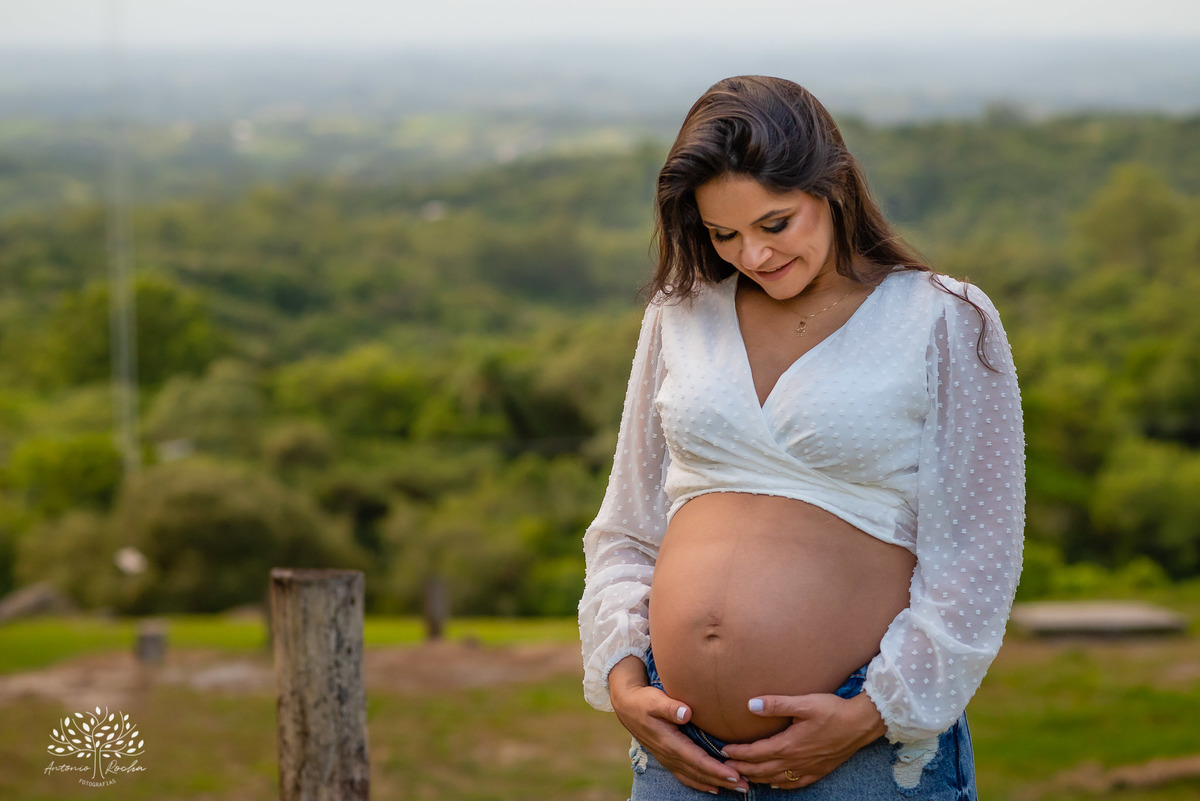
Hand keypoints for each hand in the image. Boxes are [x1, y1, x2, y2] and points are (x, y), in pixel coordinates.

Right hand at [608, 656, 749, 793]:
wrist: (627, 707)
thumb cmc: (644, 701)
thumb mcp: (655, 700)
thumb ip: (670, 707)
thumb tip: (686, 713)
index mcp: (670, 743)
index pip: (698, 761)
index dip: (716, 769)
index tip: (735, 774)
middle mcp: (670, 755)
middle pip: (700, 773)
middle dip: (723, 780)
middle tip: (746, 785)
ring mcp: (668, 759)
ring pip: (695, 777)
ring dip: (716, 783)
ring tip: (737, 788)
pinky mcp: (668, 758)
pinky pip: (686, 776)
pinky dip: (701, 783)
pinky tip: (713, 787)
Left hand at [719, 692, 885, 788]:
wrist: (861, 724)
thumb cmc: (832, 710)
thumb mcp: (803, 703)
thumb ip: (776, 704)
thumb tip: (750, 705)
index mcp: (788, 744)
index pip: (756, 752)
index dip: (738, 753)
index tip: (723, 751)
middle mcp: (796, 761)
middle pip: (762, 769)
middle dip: (742, 768)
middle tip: (726, 766)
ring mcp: (807, 768)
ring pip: (776, 779)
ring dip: (757, 778)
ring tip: (743, 775)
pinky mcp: (819, 771)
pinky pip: (795, 784)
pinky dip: (780, 785)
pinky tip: (774, 784)